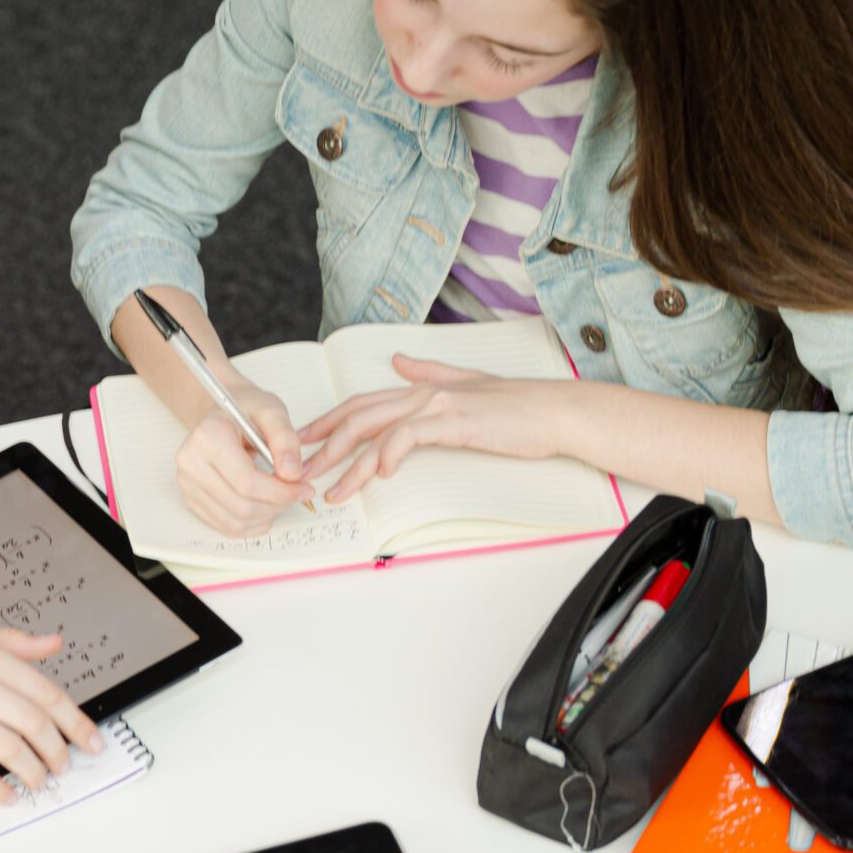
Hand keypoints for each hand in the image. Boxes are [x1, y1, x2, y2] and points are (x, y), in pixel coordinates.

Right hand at [0, 619, 102, 803]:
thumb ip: (9, 642)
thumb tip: (52, 643)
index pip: (44, 692)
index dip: (74, 721)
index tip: (91, 740)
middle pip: (31, 722)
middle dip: (57, 750)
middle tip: (64, 765)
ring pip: (6, 747)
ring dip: (30, 771)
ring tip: (38, 782)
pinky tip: (5, 796)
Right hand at [175, 384, 314, 535]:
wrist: (221, 413)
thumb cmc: (245, 409)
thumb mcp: (272, 410)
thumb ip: (285, 439)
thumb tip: (292, 474)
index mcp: (208, 437)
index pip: (246, 482)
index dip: (280, 492)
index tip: (303, 488)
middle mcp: (191, 463)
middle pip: (241, 505)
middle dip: (276, 505)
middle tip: (297, 494)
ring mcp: (187, 484)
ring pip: (234, 521)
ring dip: (266, 516)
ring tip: (281, 499)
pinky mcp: (191, 499)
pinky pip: (225, 526)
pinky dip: (252, 524)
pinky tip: (265, 508)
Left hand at [301, 356, 567, 501]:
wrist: (553, 412)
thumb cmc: (516, 408)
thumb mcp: (465, 384)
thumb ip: (429, 372)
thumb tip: (398, 362)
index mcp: (420, 388)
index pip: (361, 404)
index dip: (328, 422)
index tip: (303, 444)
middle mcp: (422, 391)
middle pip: (358, 417)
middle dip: (324, 445)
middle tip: (299, 472)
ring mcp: (436, 403)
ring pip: (376, 430)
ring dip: (348, 464)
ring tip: (330, 490)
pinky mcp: (454, 419)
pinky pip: (409, 436)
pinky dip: (389, 455)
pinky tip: (381, 475)